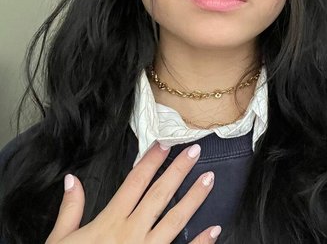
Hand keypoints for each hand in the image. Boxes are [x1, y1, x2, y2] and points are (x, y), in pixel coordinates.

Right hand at [45, 142, 219, 243]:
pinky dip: (200, 242)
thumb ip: (70, 209)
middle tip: (195, 150)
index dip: (150, 161)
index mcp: (110, 221)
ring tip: (209, 178)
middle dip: (178, 170)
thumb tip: (71, 179)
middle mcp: (132, 232)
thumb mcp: (61, 240)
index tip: (164, 143)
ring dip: (194, 198)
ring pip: (175, 220)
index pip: (135, 182)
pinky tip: (215, 229)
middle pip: (159, 194)